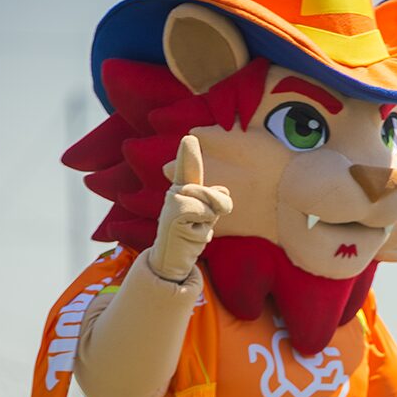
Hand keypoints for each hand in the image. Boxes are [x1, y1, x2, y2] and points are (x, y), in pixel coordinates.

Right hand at [147, 135, 232, 281]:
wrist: (174, 259)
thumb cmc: (192, 235)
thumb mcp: (208, 215)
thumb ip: (217, 201)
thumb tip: (224, 192)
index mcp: (184, 188)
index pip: (189, 168)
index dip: (189, 154)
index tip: (190, 137)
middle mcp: (175, 191)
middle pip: (215, 192)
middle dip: (218, 208)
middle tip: (203, 222)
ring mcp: (172, 200)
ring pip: (209, 203)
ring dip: (209, 219)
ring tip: (196, 227)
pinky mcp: (173, 212)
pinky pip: (201, 212)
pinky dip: (202, 226)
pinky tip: (190, 232)